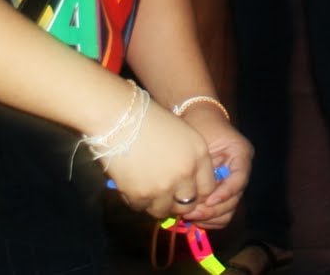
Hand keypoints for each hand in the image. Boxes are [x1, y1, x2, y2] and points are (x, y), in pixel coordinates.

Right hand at [100, 101, 216, 221]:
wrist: (121, 119)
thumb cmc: (151, 121)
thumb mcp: (183, 136)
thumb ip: (191, 160)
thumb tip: (188, 185)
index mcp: (199, 155)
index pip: (207, 189)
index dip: (196, 192)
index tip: (185, 191)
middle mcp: (185, 174)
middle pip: (188, 204)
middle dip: (177, 202)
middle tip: (166, 196)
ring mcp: (163, 187)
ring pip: (164, 211)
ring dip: (157, 204)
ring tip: (148, 191)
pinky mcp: (140, 195)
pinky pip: (142, 208)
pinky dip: (138, 201)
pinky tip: (133, 187)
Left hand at [175, 105, 251, 228]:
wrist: (197, 117)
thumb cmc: (199, 124)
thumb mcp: (202, 140)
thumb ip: (202, 165)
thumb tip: (196, 194)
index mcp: (241, 155)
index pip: (239, 180)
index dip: (224, 193)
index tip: (208, 200)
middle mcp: (240, 171)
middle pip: (234, 200)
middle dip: (212, 209)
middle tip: (191, 212)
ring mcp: (231, 183)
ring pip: (228, 211)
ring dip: (210, 217)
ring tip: (190, 215)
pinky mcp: (221, 191)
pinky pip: (221, 212)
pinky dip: (208, 217)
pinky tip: (193, 216)